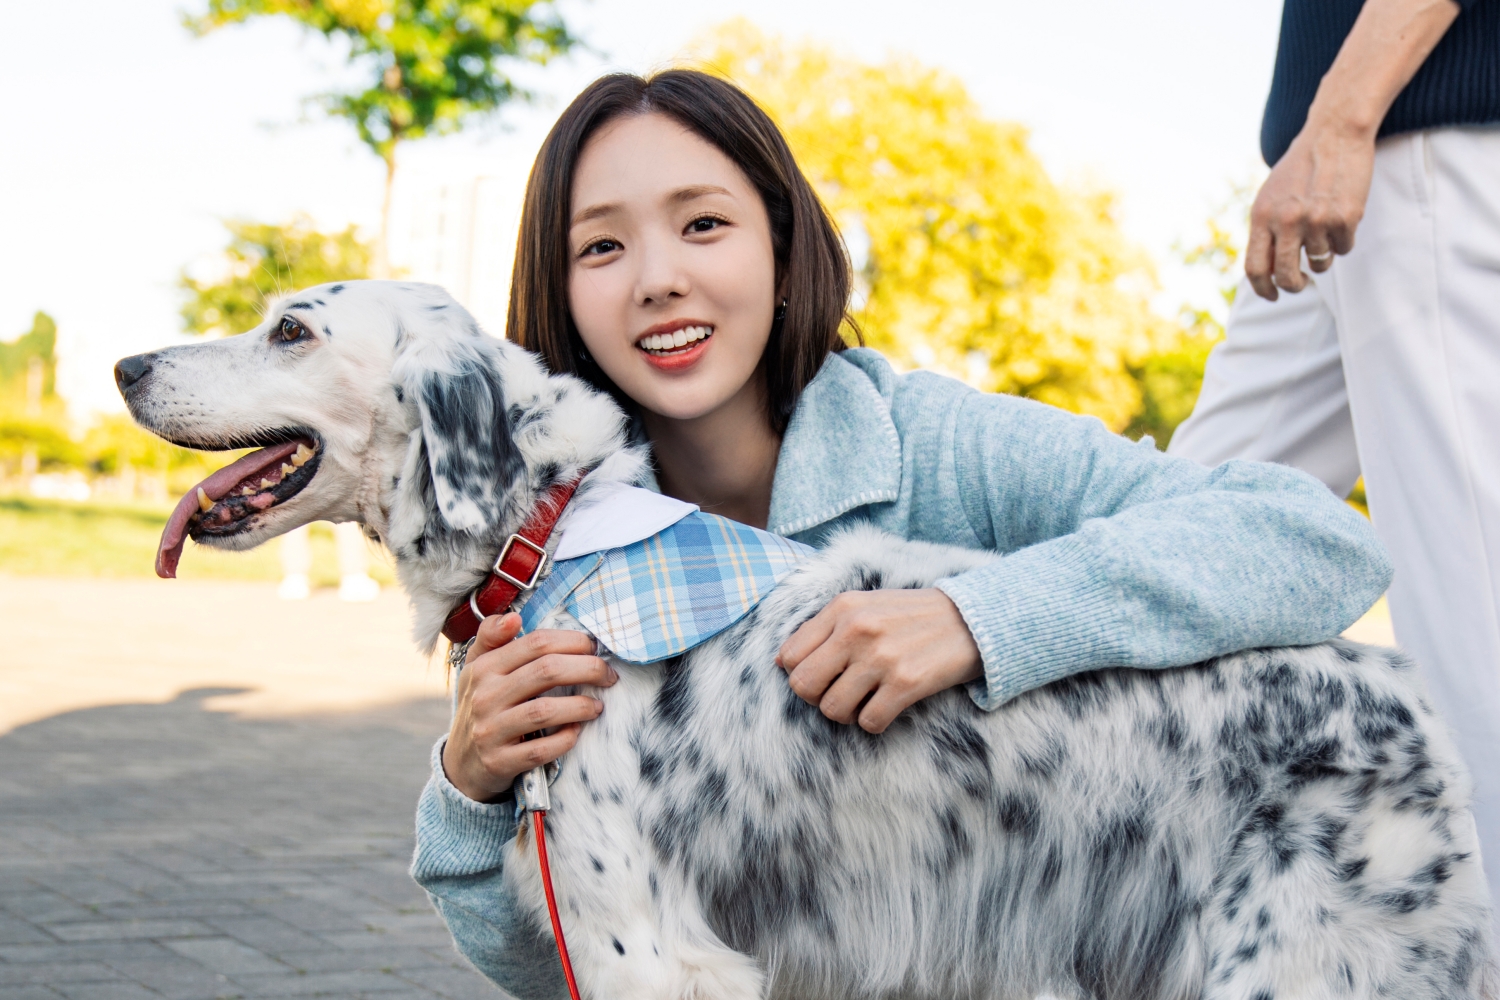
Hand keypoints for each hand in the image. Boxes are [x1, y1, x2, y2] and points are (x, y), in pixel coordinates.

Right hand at [442, 613, 616, 802]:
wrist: (461, 765)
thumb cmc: (482, 707)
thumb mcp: (477, 669)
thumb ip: (492, 637)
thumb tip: (514, 617)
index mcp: (483, 668)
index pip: (536, 643)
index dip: (573, 642)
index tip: (594, 648)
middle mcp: (485, 696)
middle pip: (546, 671)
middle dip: (588, 669)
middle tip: (608, 675)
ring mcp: (490, 731)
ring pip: (544, 711)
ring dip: (580, 706)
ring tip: (597, 706)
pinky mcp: (499, 762)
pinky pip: (540, 750)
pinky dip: (564, 740)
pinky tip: (576, 732)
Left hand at [776, 589, 981, 733]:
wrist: (970, 619)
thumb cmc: (911, 616)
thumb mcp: (864, 606)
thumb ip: (822, 628)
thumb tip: (781, 662)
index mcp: (842, 608)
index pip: (791, 656)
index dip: (800, 675)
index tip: (822, 677)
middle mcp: (857, 629)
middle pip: (804, 686)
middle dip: (817, 699)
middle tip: (838, 695)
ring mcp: (881, 657)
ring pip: (833, 709)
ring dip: (846, 714)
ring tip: (864, 702)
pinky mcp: (906, 682)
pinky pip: (868, 722)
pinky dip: (873, 722)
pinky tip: (886, 708)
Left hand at [1245, 116, 1375, 300]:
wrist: (1334, 135)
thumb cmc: (1299, 169)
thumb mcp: (1270, 198)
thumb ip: (1266, 232)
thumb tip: (1266, 273)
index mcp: (1262, 217)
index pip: (1255, 268)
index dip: (1262, 289)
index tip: (1271, 295)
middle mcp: (1287, 222)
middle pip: (1286, 277)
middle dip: (1294, 286)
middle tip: (1300, 284)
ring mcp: (1317, 221)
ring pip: (1320, 264)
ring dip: (1323, 256)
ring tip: (1324, 228)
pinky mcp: (1346, 218)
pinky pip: (1343, 248)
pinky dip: (1342, 240)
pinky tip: (1341, 216)